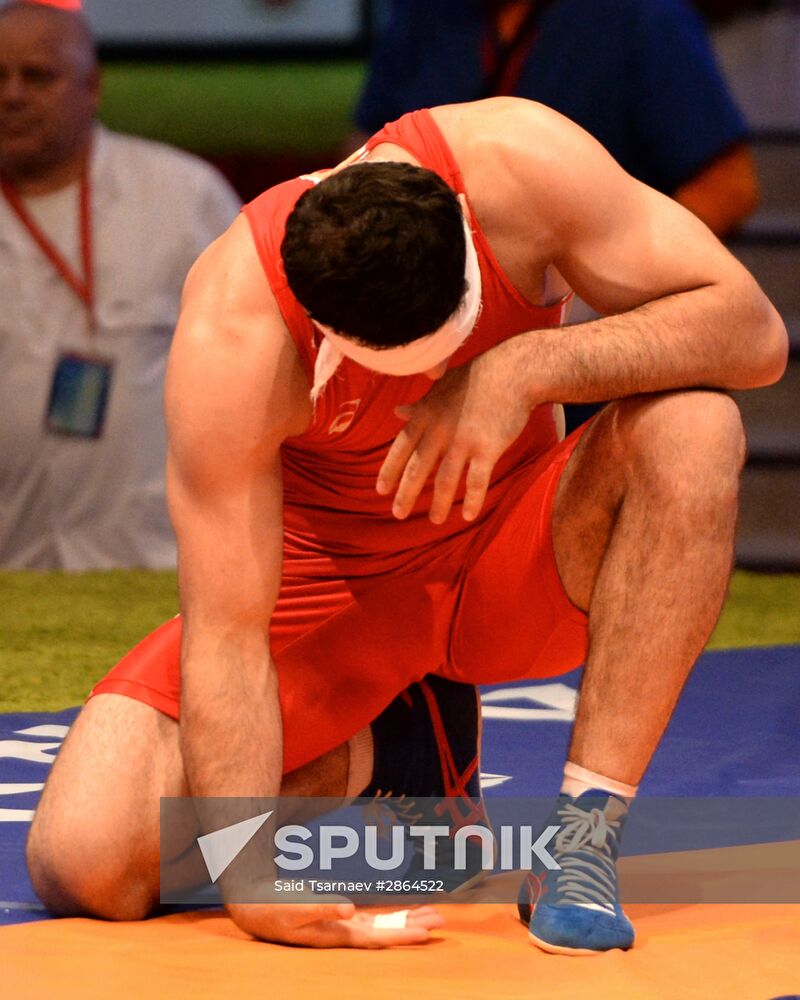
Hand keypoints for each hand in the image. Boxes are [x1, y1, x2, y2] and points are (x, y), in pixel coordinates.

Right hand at [228, 901, 444, 947]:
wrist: (254, 907)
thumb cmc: (272, 908)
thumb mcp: (294, 907)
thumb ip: (321, 907)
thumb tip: (349, 907)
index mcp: (337, 934)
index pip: (377, 938)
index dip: (402, 934)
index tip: (426, 932)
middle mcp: (344, 932)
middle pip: (387, 933)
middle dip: (414, 926)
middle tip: (442, 921)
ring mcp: (342, 924)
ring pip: (382, 925)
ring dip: (406, 919)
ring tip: (432, 915)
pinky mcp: (338, 915)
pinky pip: (371, 917)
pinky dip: (389, 915)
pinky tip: (403, 913)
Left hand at [377, 347, 535, 523]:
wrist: (511, 371)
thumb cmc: (477, 376)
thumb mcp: (441, 386)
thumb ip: (420, 404)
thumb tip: (397, 412)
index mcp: (426, 415)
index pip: (401, 447)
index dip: (390, 470)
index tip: (380, 490)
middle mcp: (439, 430)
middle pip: (417, 468)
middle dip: (406, 494)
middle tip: (398, 514)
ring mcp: (462, 440)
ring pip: (444, 480)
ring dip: (438, 503)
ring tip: (434, 521)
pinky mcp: (487, 447)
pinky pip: (476, 480)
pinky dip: (472, 499)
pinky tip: (467, 515)